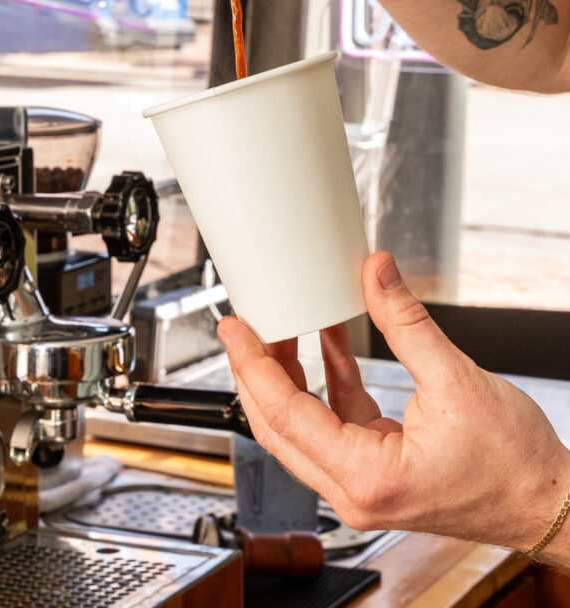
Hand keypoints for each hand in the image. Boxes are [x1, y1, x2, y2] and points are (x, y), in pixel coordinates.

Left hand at [217, 251, 569, 553]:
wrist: (549, 501)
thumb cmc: (514, 464)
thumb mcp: (456, 380)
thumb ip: (406, 321)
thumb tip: (376, 272)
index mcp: (365, 477)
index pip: (284, 414)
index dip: (253, 364)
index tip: (234, 328)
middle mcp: (354, 491)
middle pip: (279, 427)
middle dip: (257, 372)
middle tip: (244, 325)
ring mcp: (364, 484)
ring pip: (302, 428)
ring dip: (290, 376)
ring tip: (281, 326)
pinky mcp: (378, 469)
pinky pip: (336, 422)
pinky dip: (328, 382)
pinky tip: (328, 342)